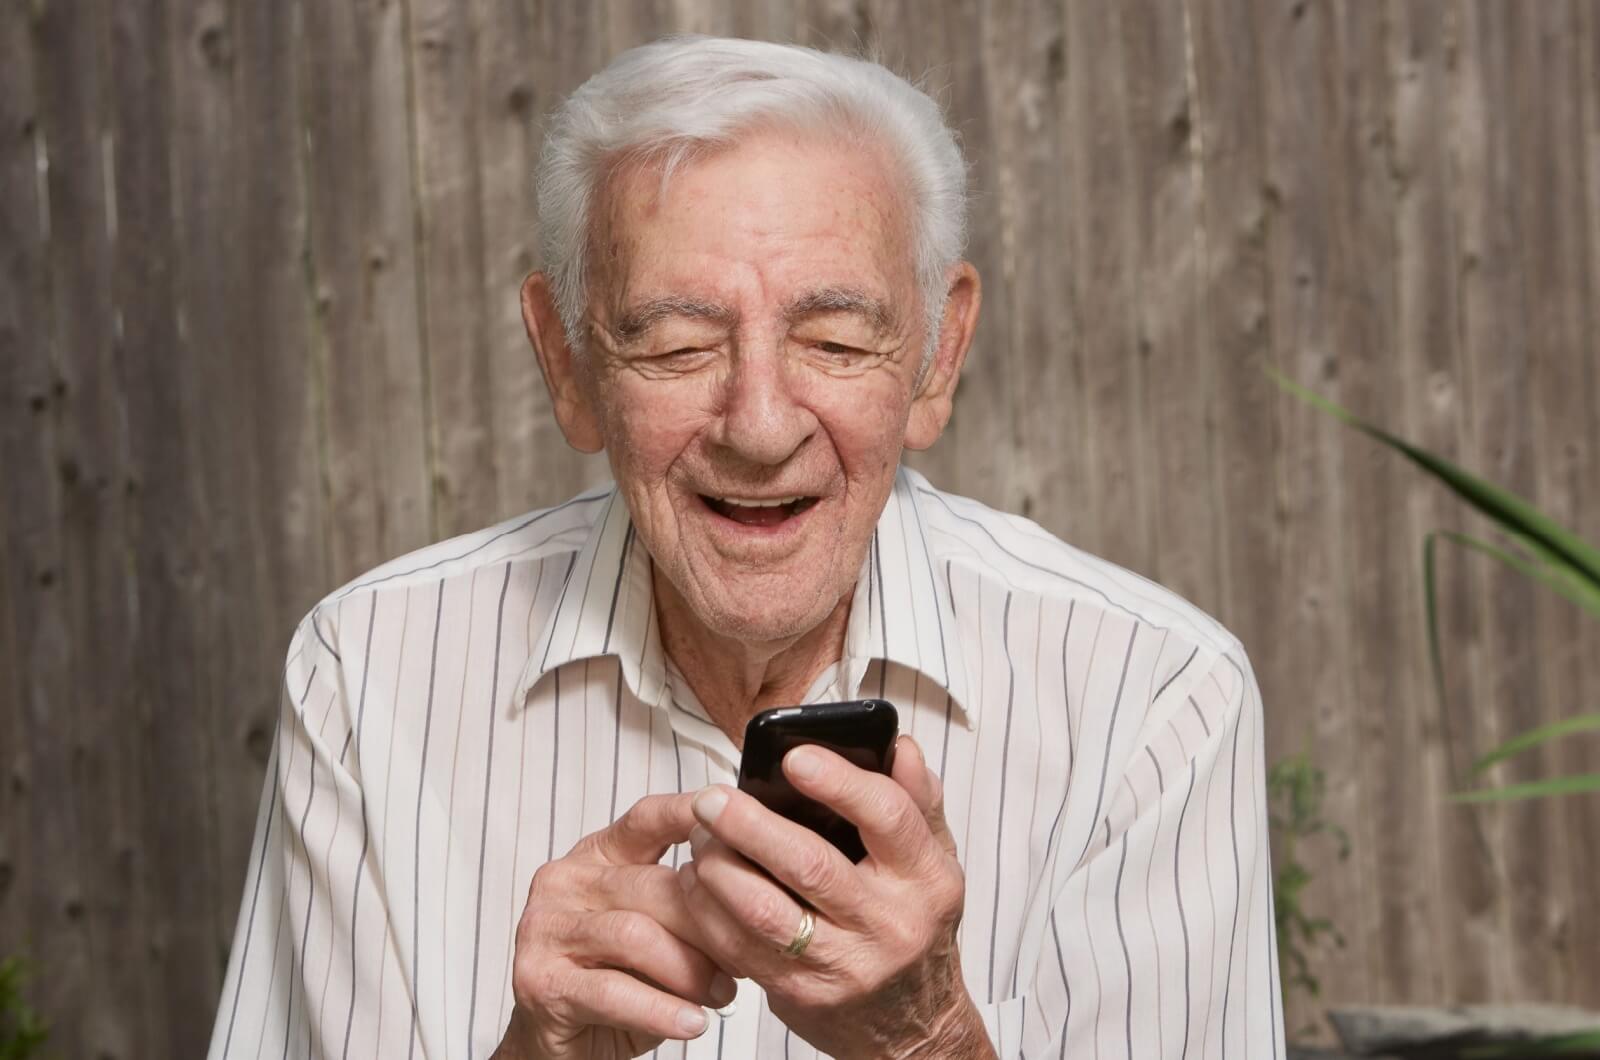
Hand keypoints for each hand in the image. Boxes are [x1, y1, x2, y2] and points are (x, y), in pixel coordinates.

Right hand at [493, 793, 738, 1059]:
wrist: (562, 1044)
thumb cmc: (618, 978)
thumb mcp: (657, 931)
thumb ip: (687, 903)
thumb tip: (755, 891)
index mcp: (596, 855)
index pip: (647, 818)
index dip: (692, 815)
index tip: (740, 819)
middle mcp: (565, 881)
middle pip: (653, 885)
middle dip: (709, 925)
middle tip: (747, 960)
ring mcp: (546, 929)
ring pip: (636, 935)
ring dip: (690, 970)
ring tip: (722, 994)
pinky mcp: (539, 980)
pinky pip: (613, 991)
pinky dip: (661, 1010)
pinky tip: (692, 1023)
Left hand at [678, 736, 994, 1059]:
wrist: (913, 1025)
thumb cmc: (914, 923)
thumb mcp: (934, 860)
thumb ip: (918, 800)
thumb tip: (900, 745)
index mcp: (925, 877)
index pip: (887, 816)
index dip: (838, 781)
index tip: (793, 757)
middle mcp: (889, 923)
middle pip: (810, 865)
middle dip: (750, 825)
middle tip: (712, 798)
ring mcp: (845, 965)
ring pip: (765, 912)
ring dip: (720, 869)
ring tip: (700, 838)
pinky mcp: (802, 995)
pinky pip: (742, 948)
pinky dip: (710, 911)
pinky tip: (699, 882)